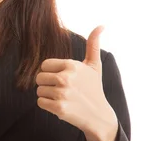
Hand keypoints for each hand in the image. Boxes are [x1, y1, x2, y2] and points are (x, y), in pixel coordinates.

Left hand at [36, 26, 116, 140]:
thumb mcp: (94, 65)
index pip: (44, 65)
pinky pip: (40, 102)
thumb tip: (101, 25)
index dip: (51, 72)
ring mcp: (62, 93)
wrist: (99, 115)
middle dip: (48, 84)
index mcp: (71, 65)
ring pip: (39, 91)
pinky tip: (61, 106)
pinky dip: (47, 105)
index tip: (63, 78)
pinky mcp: (59, 108)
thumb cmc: (93, 88)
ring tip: (63, 98)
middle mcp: (66, 78)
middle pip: (39, 78)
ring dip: (48, 95)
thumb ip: (93, 44)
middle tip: (62, 90)